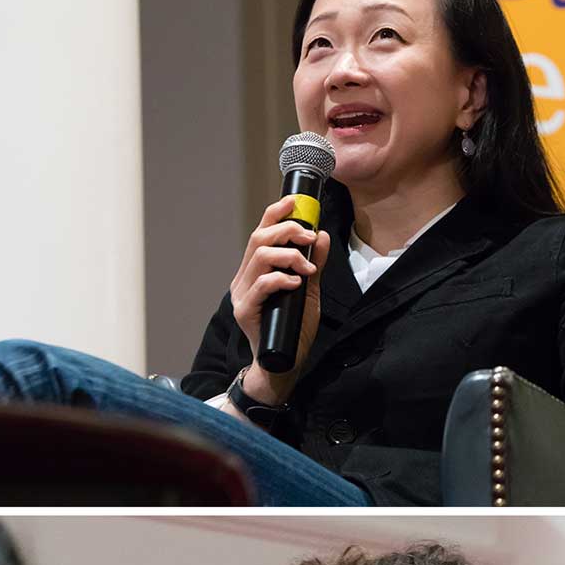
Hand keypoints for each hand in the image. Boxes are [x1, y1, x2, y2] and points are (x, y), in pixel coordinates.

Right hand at [229, 194, 331, 405]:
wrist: (282, 363)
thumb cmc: (293, 328)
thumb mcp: (309, 291)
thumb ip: (314, 265)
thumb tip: (322, 237)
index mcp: (256, 270)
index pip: (261, 232)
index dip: (275, 213)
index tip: (295, 202)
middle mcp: (245, 278)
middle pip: (259, 238)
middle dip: (287, 230)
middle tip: (309, 237)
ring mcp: (242, 294)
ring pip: (260, 257)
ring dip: (288, 255)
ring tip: (306, 267)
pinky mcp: (245, 310)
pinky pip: (262, 285)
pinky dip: (281, 279)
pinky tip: (296, 283)